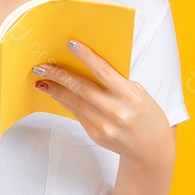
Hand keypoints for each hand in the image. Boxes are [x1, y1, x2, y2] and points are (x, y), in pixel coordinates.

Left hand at [33, 39, 172, 170]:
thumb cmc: (145, 115)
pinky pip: (76, 114)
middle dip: (59, 75)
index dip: (86, 56)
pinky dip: (65, 102)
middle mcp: (116, 111)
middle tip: (42, 66)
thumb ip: (115, 82)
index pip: (103, 71)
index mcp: (129, 95)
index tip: (70, 44)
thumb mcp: (138, 93)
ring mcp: (104, 125)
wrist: (151, 149)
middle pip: (81, 87)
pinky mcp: (96, 135)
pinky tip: (56, 93)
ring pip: (74, 102)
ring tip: (42, 79)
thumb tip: (86, 66)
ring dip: (56, 89)